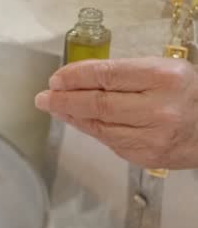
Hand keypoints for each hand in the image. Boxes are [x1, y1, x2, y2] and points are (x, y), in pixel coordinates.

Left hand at [35, 57, 197, 169]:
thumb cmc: (188, 94)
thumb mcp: (164, 71)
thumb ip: (125, 74)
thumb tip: (78, 79)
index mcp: (165, 77)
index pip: (107, 74)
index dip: (75, 77)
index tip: (56, 79)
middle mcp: (159, 108)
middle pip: (98, 103)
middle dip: (64, 100)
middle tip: (44, 97)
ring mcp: (152, 135)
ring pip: (99, 126)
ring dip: (71, 116)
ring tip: (54, 108)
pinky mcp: (146, 156)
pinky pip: (109, 141)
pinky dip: (90, 129)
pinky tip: (77, 121)